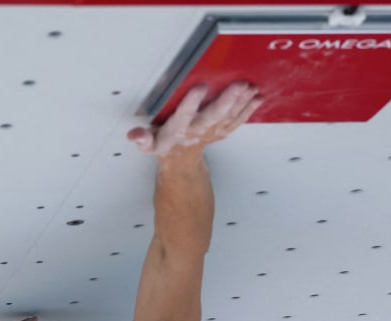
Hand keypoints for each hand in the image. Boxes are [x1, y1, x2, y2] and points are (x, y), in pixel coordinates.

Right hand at [128, 82, 262, 158]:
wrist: (182, 163)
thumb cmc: (166, 145)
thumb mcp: (149, 144)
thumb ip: (142, 139)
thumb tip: (134, 135)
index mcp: (177, 131)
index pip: (183, 116)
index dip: (190, 104)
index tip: (199, 88)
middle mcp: (196, 131)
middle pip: (212, 116)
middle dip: (226, 101)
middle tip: (238, 86)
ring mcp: (211, 132)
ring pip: (228, 118)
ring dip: (241, 104)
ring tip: (250, 88)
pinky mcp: (222, 131)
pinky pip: (237, 122)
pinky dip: (248, 110)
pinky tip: (256, 98)